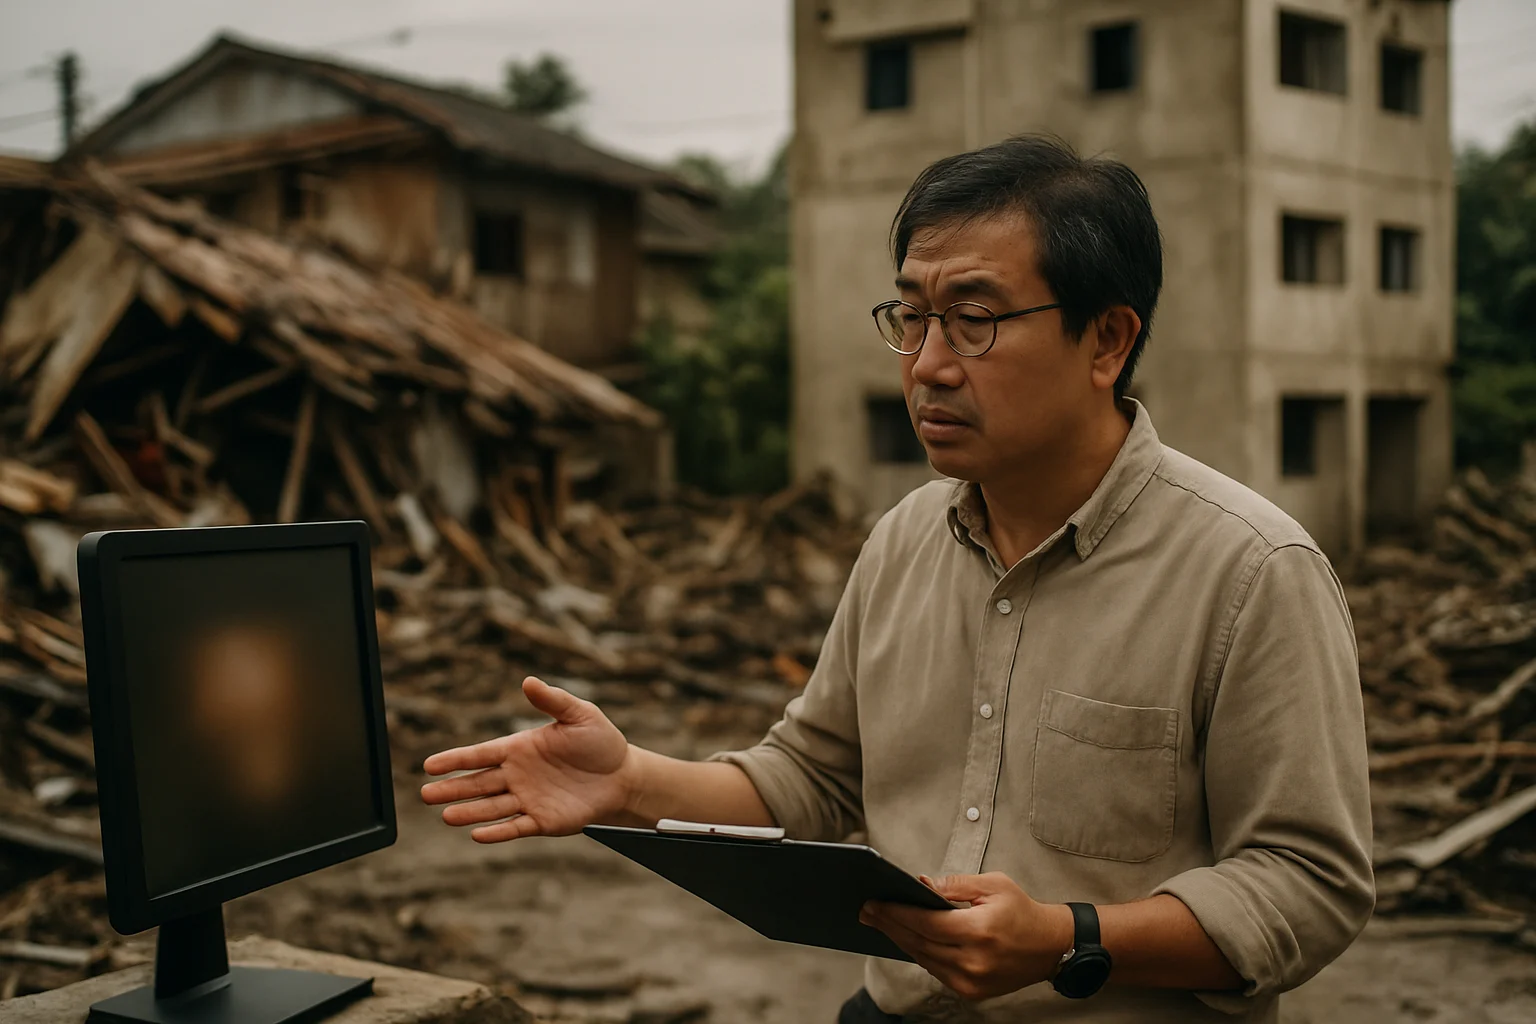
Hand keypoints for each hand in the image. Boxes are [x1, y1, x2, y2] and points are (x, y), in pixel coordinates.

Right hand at [420, 676, 632, 841]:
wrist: (623, 776)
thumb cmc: (600, 742)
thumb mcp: (579, 715)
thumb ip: (553, 700)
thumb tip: (528, 681)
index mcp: (519, 748)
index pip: (481, 754)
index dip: (455, 759)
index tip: (429, 765)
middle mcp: (517, 775)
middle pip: (478, 783)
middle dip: (452, 788)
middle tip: (426, 794)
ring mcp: (528, 799)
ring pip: (491, 807)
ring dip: (469, 812)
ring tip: (445, 815)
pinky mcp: (543, 820)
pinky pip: (515, 827)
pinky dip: (497, 832)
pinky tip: (477, 834)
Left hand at [860, 873, 1074, 1001]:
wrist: (1049, 946)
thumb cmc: (1021, 910)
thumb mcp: (992, 884)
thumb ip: (954, 884)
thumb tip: (920, 884)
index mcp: (979, 931)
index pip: (926, 923)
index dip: (896, 912)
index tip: (874, 902)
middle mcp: (973, 961)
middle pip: (919, 942)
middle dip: (889, 925)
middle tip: (866, 911)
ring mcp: (972, 981)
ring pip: (923, 959)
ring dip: (900, 940)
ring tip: (880, 922)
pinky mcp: (971, 992)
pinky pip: (936, 970)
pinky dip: (919, 953)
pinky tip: (905, 938)